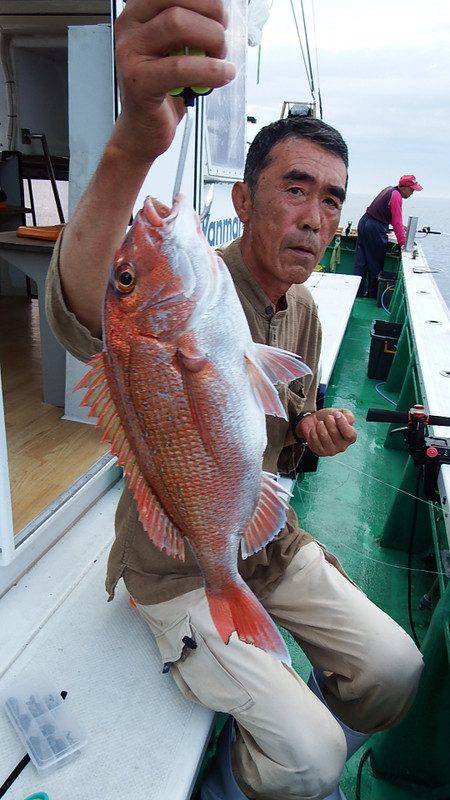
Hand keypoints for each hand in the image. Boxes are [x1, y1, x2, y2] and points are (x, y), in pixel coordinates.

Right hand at [112, 0, 234, 163]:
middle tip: (223, 40)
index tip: (221, 15)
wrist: (144, 130)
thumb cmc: (164, 89)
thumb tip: (223, 12)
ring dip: (212, 40)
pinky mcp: (139, 81)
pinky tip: (223, 75)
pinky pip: (180, 67)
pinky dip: (210, 70)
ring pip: (178, 25)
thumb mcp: (178, 50)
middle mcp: (130, 27)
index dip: (206, 0)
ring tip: (221, 60)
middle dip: (213, 16)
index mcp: (139, 12)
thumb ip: (192, 27)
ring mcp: (130, 53)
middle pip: (178, 1)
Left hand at [297, 408, 356, 456]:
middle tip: (327, 418)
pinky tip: (315, 430)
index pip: (350, 434)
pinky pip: (314, 438)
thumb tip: (341, 418)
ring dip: (320, 425)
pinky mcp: (320, 451)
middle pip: (334, 432)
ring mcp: (331, 450)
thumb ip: (348, 415)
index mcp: (350, 437)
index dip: (342, 422)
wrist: (315, 422)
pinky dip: (313, 430)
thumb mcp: (342, 413)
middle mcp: (342, 446)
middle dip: (328, 420)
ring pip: (323, 435)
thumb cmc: (330, 419)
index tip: (336, 414)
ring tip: (321, 424)